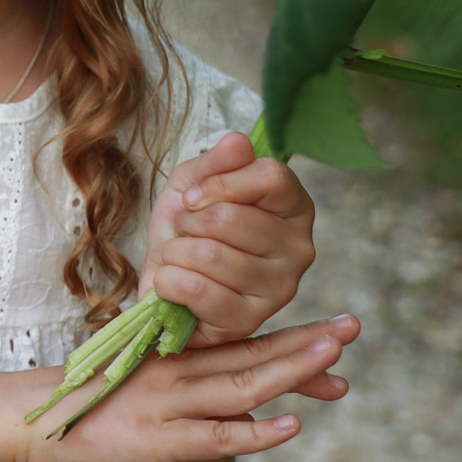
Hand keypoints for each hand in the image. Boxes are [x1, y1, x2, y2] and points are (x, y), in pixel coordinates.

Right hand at [21, 314, 356, 461]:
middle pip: (250, 356)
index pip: (240, 344)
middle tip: (351, 326)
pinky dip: (255, 431)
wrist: (25, 419)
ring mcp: (167, 407)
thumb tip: (222, 390)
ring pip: (240, 386)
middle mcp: (174, 375)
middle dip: (305, 344)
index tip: (336, 330)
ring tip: (334, 361)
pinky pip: (215, 437)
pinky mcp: (156, 443)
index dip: (290, 337)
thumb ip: (173, 381)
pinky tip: (289, 426)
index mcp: (169, 360)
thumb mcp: (129, 382)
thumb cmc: (78, 404)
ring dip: (290, 372)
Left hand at [140, 131, 314, 344]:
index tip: (194, 197)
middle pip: (229, 217)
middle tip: (187, 233)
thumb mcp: (193, 183)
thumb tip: (239, 141)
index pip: (270, 176)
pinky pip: (196, 288)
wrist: (162, 278)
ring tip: (182, 258)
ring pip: (209, 254)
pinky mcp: (249, 321)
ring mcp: (280, 289)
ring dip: (176, 253)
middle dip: (188, 222)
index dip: (218, 183)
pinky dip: (169, 281)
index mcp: (295, 208)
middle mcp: (300, 249)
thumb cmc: (186, 230)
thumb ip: (217, 162)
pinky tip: (174, 284)